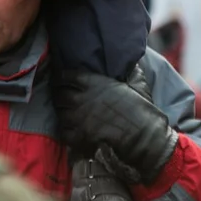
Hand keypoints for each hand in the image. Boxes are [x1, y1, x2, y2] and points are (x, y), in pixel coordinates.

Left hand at [53, 67, 177, 184]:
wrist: (143, 136)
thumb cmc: (141, 110)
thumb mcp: (137, 84)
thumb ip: (130, 72)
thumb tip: (133, 63)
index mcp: (94, 83)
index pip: (67, 75)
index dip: (61, 76)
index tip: (60, 77)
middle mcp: (82, 98)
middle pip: (59, 94)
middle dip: (58, 94)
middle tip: (60, 95)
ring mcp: (78, 118)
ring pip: (59, 112)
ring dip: (61, 111)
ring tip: (63, 111)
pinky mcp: (79, 136)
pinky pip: (63, 131)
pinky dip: (64, 129)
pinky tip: (69, 129)